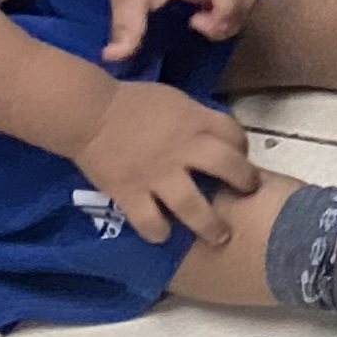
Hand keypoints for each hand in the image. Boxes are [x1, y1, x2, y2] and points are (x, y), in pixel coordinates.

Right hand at [74, 78, 256, 246]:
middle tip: (247, 193)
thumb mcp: (175, 99)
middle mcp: (183, 149)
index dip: (242, 147)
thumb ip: (196, 118)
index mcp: (195, 121)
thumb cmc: (132, 101)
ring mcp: (158, 175)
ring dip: (210, 225)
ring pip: (193, 207)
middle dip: (244, 182)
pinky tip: (164, 235)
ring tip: (220, 237)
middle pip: (228, 168)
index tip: (240, 158)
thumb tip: (214, 135)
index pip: (234, 134)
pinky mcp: (131, 194)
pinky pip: (150, 221)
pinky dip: (159, 232)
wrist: (89, 113)